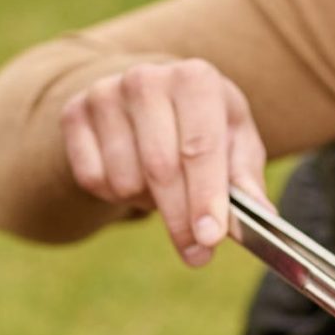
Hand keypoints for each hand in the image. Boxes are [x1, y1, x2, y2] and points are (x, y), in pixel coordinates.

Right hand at [60, 58, 268, 266]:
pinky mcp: (73, 115)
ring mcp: (104, 94)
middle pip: (161, 169)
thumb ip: (246, 180)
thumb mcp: (236, 143)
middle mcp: (146, 79)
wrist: (151, 95)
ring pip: (126, 180)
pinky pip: (94, 180)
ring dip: (149, 204)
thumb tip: (260, 214)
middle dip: (181, 220)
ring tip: (165, 190)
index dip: (205, 198)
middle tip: (197, 255)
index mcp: (195, 79)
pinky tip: (134, 178)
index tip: (210, 238)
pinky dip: (117, 196)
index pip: (199, 148)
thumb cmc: (205, 126)